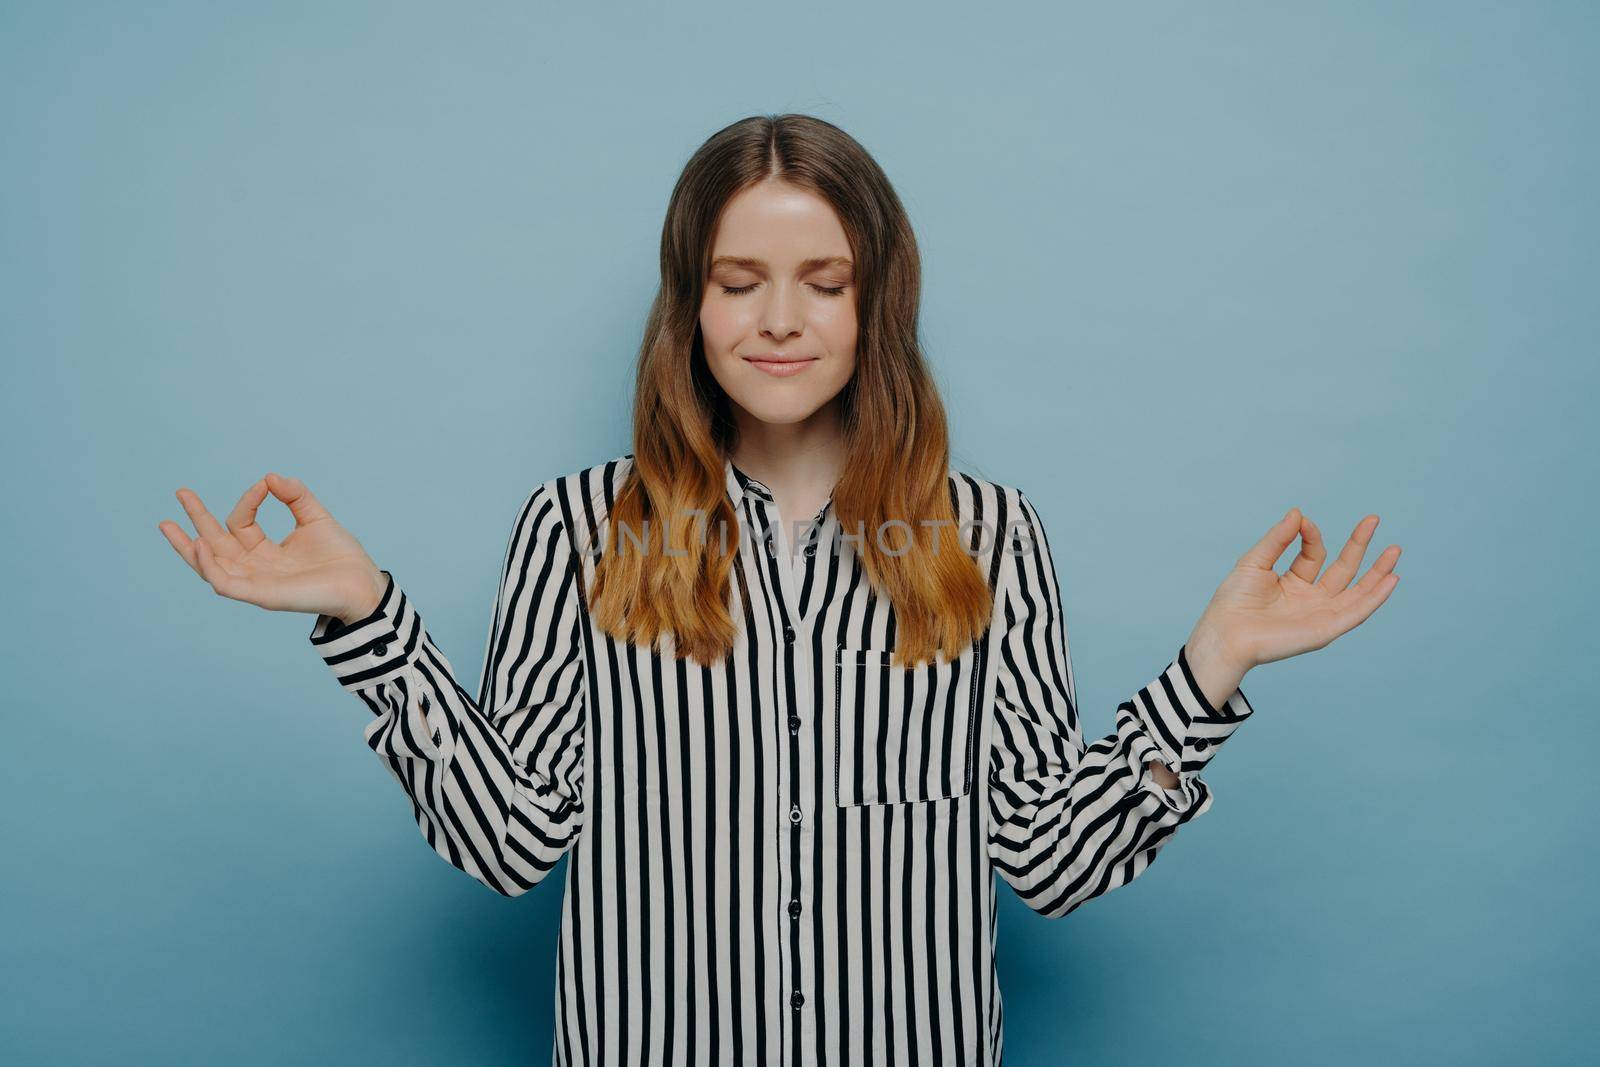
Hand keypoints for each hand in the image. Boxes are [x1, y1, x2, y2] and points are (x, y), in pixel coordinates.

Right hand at [158, 473, 389, 624]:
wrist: (362, 582)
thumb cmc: (341, 557)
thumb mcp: (314, 516)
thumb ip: (294, 495)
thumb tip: (270, 476)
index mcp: (265, 551)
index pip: (241, 523)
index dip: (248, 501)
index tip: (265, 485)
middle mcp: (255, 568)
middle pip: (214, 544)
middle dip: (195, 520)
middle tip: (180, 492)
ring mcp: (256, 583)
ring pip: (210, 567)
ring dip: (188, 547)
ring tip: (169, 524)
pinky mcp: (261, 595)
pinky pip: (225, 583)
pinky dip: (208, 566)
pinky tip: (201, 544)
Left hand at [1190, 507, 1400, 671]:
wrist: (1226, 632)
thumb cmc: (1233, 601)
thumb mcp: (1256, 561)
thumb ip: (1279, 538)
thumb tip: (1298, 512)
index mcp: (1292, 583)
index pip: (1313, 554)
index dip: (1310, 535)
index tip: (1302, 521)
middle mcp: (1310, 599)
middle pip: (1342, 569)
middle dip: (1359, 545)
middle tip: (1373, 519)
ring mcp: (1320, 614)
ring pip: (1357, 591)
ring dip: (1377, 571)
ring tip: (1395, 549)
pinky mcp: (1325, 630)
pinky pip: (1357, 612)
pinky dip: (1376, 597)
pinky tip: (1391, 579)